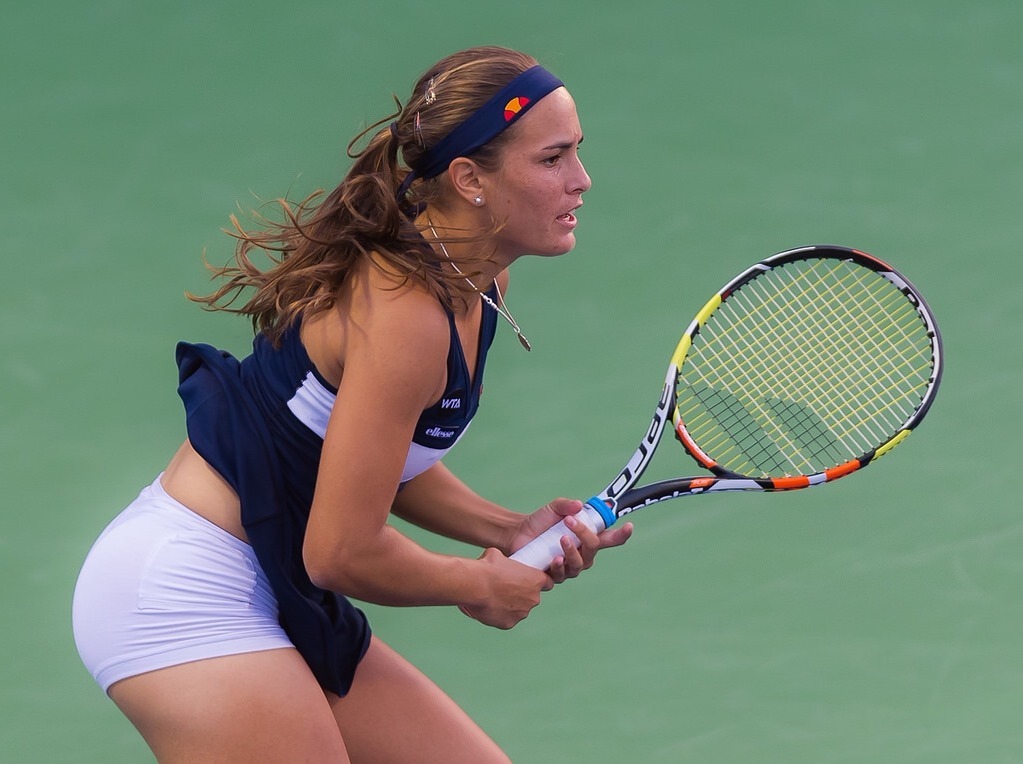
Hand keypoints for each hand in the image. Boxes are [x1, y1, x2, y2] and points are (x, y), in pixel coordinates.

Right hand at [459, 548, 552, 628]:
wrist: (475, 586)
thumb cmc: (488, 567)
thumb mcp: (499, 556)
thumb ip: (506, 563)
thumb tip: (500, 563)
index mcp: (536, 580)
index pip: (547, 583)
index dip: (537, 581)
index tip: (528, 580)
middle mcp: (533, 599)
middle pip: (532, 598)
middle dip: (522, 594)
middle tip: (506, 587)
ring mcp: (522, 613)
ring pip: (520, 609)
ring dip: (511, 605)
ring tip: (495, 597)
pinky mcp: (509, 624)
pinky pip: (507, 619)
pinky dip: (501, 614)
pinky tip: (490, 606)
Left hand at [510, 498, 633, 580]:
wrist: (517, 534)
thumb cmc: (540, 522)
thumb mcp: (553, 508)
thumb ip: (566, 504)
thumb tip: (579, 505)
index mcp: (587, 538)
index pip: (610, 539)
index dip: (622, 534)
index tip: (628, 526)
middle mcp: (582, 555)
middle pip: (593, 549)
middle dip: (585, 535)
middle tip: (570, 522)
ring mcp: (569, 568)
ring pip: (578, 564)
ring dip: (572, 552)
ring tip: (561, 540)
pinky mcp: (553, 576)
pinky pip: (560, 576)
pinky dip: (558, 568)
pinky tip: (553, 559)